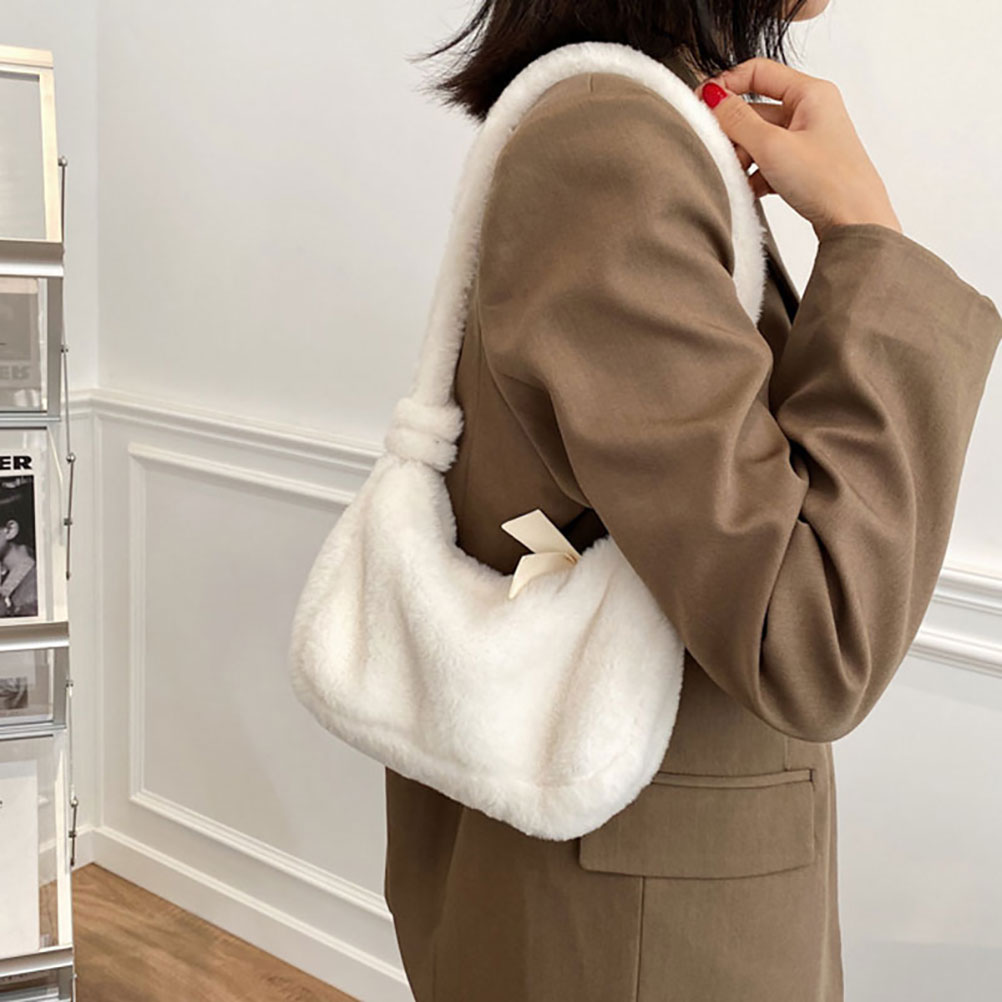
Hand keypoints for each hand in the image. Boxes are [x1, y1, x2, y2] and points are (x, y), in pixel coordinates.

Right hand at [697, 58, 901, 240]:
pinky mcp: (803, 166)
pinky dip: (755, 174)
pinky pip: (768, 161)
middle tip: (719, 150)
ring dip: (742, 156)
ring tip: (737, 175)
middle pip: (755, 109)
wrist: (856, 223)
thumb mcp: (773, 146)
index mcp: (810, 93)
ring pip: (759, 138)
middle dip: (733, 131)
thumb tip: (712, 96)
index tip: (702, 103)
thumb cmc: (830, 181)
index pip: (758, 72)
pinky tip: (751, 189)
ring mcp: (807, 139)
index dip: (727, 84)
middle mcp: (810, 111)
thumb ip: (737, 119)